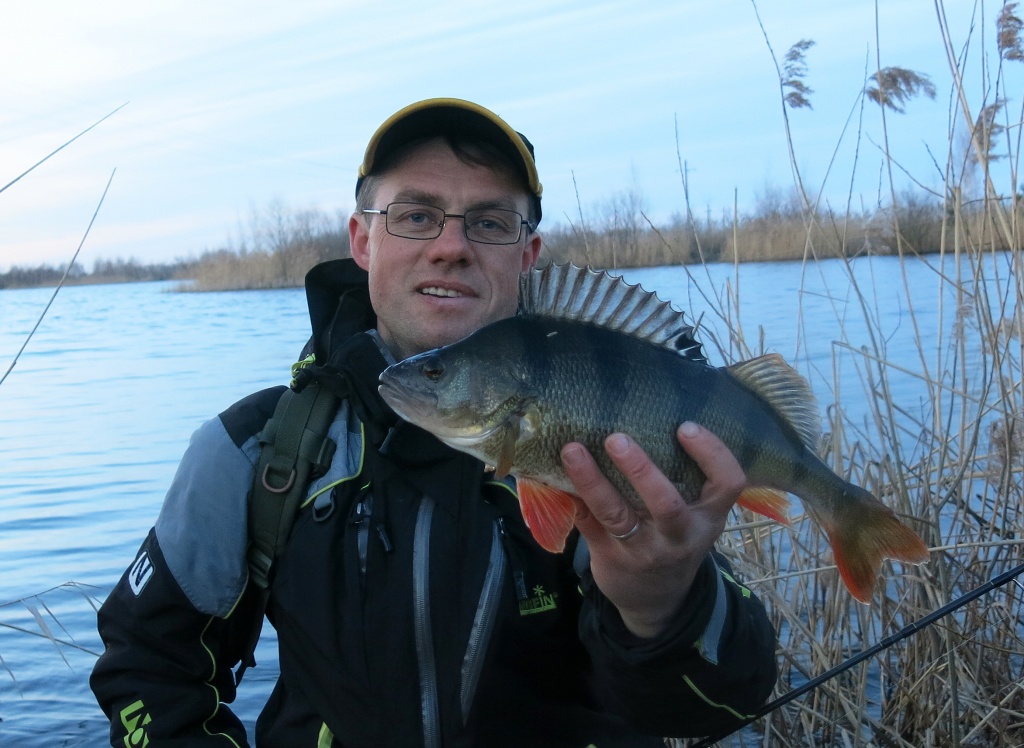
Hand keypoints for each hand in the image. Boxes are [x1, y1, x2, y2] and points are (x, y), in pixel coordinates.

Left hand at [561, 421, 745, 638]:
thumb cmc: (675, 539)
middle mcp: (680, 537)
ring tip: (572, 450)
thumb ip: (682, 480)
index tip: (686, 426)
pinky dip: (573, 497)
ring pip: (617, 515)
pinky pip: (588, 524)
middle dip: (641, 470)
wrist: (658, 602)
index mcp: (708, 518)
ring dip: (593, 481)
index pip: (728, 484)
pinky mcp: (611, 558)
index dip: (712, 453)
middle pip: (667, 504)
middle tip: (616, 438)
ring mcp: (644, 551)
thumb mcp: (695, 518)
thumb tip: (642, 416)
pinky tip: (555, 474)